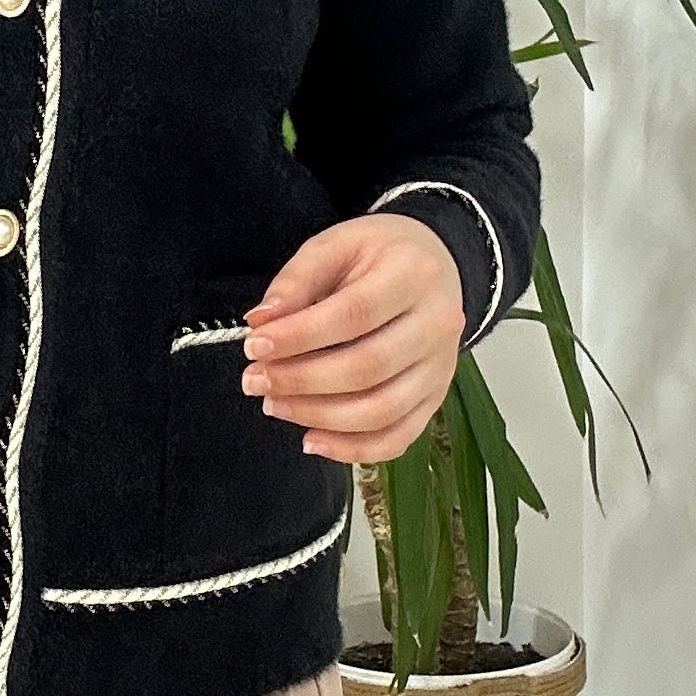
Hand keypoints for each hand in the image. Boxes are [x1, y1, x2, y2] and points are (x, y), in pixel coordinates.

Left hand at [240, 212, 466, 464]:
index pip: (355, 314)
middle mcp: (437, 324)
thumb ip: (297, 281)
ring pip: (381, 410)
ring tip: (275, 404)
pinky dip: (352, 449)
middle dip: (301, 381)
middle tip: (255, 380)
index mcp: (413, 275)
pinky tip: (312, 439)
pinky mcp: (435, 397)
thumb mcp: (335, 245)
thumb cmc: (378, 255)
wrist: (432, 267)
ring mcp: (440, 366)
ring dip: (319, 416)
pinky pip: (397, 437)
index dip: (300, 336)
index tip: (256, 346)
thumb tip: (261, 323)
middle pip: (367, 367)